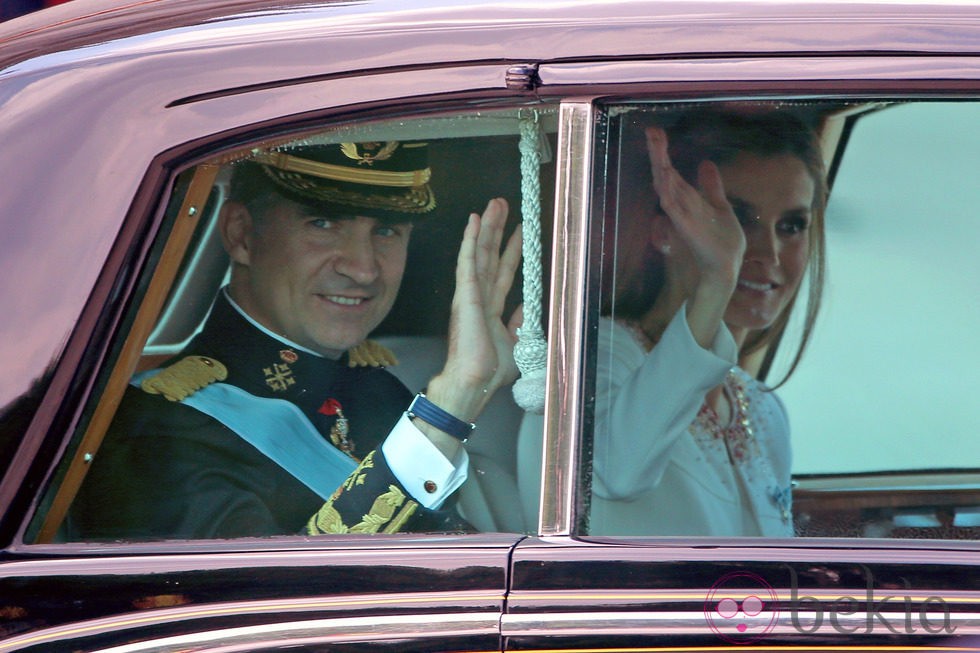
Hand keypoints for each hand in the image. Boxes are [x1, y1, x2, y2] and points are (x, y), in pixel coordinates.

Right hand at [423, 198, 521, 446]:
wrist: (475, 383)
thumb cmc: (491, 372)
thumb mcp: (516, 343)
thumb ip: (520, 322)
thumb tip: (529, 307)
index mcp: (490, 309)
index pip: (503, 273)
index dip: (511, 250)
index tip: (519, 231)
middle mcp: (479, 298)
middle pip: (490, 256)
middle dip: (497, 230)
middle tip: (502, 204)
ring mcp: (470, 295)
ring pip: (480, 253)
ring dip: (486, 228)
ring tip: (492, 204)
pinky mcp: (465, 296)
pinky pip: (469, 263)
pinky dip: (471, 241)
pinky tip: (474, 221)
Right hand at [645, 126, 744, 289]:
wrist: (724, 268)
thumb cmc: (720, 243)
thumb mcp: (719, 207)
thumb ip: (711, 187)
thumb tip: (706, 164)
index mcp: (688, 199)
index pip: (672, 171)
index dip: (663, 153)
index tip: (656, 132)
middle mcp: (680, 205)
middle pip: (666, 174)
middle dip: (659, 153)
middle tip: (651, 131)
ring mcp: (680, 215)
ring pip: (667, 186)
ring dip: (661, 166)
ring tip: (655, 145)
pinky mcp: (684, 227)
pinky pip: (672, 207)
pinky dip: (667, 192)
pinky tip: (664, 176)